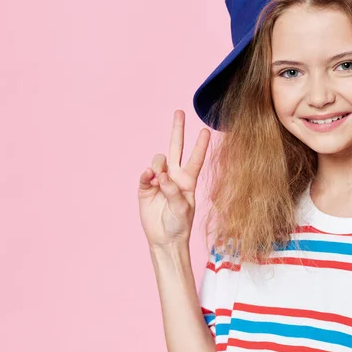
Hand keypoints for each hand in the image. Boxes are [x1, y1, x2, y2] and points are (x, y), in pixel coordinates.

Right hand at [137, 110, 210, 248]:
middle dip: (177, 130)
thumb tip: (161, 175)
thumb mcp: (182, 208)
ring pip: (159, 160)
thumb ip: (173, 190)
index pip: (196, 158)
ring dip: (159, 167)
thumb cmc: (179, 225)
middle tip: (179, 111)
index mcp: (188, 180)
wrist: (164, 239)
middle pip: (176, 148)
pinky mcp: (145, 187)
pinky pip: (145, 174)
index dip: (200, 144)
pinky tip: (150, 178)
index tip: (206, 130)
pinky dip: (147, 174)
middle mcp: (174, 176)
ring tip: (159, 182)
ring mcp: (159, 180)